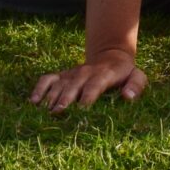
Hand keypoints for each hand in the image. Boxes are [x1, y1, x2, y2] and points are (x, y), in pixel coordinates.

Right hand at [30, 48, 145, 111]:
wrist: (110, 57)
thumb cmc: (124, 74)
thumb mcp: (137, 77)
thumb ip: (136, 86)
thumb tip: (127, 97)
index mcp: (105, 74)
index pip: (95, 85)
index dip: (88, 96)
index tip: (82, 109)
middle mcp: (85, 73)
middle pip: (74, 85)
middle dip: (65, 98)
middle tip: (57, 113)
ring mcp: (71, 74)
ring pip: (59, 84)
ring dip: (51, 97)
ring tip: (45, 112)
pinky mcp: (62, 75)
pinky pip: (47, 79)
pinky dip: (39, 89)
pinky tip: (33, 102)